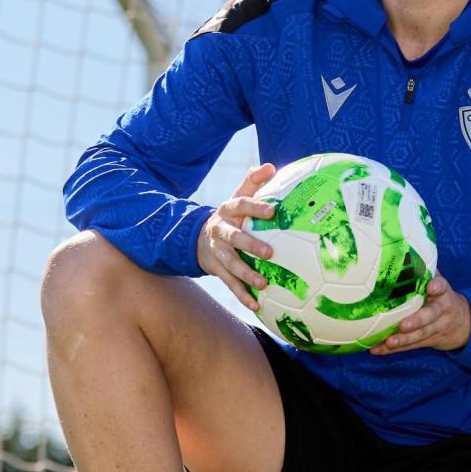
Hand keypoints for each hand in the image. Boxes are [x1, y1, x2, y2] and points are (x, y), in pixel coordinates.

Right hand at [197, 163, 276, 311]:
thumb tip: (271, 166)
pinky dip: (242, 295)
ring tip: (263, 284)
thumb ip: (253, 181)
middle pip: (234, 238)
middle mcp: (220, 231)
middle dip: (250, 245)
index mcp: (227, 211)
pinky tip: (257, 306)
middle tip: (269, 252)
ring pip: (230, 265)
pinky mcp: (217, 269)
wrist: (197, 237)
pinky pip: (229, 284)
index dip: (255, 207)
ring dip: (246, 275)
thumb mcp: (237, 196)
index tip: (273, 211)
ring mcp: (217, 252)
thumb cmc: (230, 215)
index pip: (240, 205)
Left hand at [370, 275, 469, 354]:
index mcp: (443, 293)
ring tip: (389, 342)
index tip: (431, 287)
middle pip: (431, 316)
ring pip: (420, 335)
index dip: (437, 287)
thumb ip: (424, 270)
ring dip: (403, 340)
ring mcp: (436, 328)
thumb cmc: (441, 296)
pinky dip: (394, 349)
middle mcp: (441, 311)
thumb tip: (401, 247)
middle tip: (403, 325)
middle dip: (417, 321)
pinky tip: (377, 350)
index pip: (442, 287)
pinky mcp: (428, 341)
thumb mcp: (439, 283)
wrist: (464, 323)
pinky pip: (411, 346)